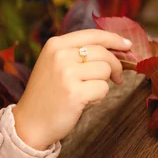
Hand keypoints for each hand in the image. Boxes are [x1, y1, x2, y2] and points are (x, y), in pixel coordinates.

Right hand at [12, 29, 132, 150]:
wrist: (30, 123)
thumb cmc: (49, 94)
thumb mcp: (57, 64)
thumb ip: (80, 53)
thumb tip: (117, 48)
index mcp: (56, 44)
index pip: (93, 35)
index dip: (114, 39)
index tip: (128, 44)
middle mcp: (60, 55)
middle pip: (104, 53)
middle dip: (115, 66)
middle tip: (117, 78)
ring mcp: (66, 73)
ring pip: (105, 71)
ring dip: (103, 84)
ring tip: (87, 92)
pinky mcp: (74, 92)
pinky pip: (103, 89)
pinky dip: (99, 97)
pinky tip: (84, 102)